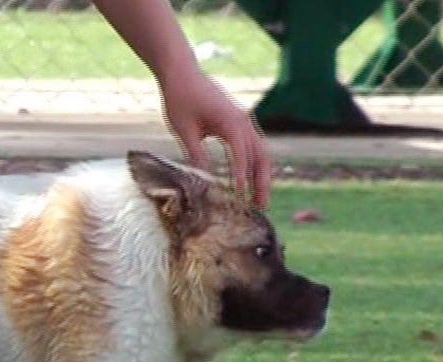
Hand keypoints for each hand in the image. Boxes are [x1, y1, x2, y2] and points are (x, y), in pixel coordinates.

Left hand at [159, 70, 271, 206]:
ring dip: (261, 177)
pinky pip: (252, 148)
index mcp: (231, 121)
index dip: (241, 175)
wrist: (182, 74)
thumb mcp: (184, 130)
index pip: (241, 153)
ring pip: (260, 153)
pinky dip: (253, 166)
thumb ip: (196, 154)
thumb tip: (203, 182)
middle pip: (261, 156)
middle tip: (261, 207)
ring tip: (258, 201)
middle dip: (262, 182)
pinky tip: (250, 183)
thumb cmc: (180, 99)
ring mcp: (243, 122)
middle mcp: (243, 121)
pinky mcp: (238, 123)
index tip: (240, 195)